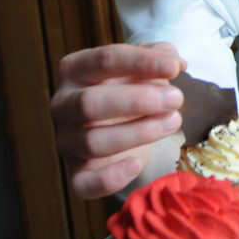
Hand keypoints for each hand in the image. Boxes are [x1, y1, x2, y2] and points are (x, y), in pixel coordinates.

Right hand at [50, 42, 185, 199]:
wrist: (125, 127)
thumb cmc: (131, 87)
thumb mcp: (144, 65)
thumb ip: (158, 56)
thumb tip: (173, 62)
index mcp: (75, 69)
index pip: (105, 60)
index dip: (141, 63)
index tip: (173, 69)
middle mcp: (63, 104)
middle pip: (90, 103)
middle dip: (137, 101)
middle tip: (176, 99)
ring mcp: (66, 141)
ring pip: (93, 142)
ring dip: (138, 132)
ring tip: (173, 121)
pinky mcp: (76, 173)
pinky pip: (84, 183)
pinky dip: (110, 178)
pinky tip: (137, 164)